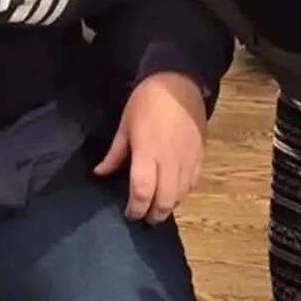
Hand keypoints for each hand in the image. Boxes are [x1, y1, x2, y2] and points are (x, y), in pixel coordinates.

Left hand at [94, 71, 206, 222]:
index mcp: (148, 153)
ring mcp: (188, 160)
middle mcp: (170, 161)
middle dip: (154, 215)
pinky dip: (182, 194)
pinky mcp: (200, 157)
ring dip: (169, 206)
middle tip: (144, 217)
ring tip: (157, 207)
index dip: (136, 209)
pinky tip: (173, 193)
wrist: (179, 83)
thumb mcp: (125, 126)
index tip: (129, 214)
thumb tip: (100, 173)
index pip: (142, 192)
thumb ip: (115, 154)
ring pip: (181, 196)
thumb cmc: (146, 102)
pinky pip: (193, 185)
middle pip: (165, 201)